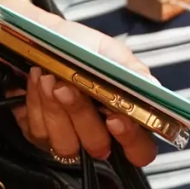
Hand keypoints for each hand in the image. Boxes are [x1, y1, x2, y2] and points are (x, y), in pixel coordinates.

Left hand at [0, 0, 160, 169]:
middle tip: (67, 86)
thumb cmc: (82, 47)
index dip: (130, 140)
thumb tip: (152, 88)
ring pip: (66, 145)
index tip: (115, 118)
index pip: (140, 151)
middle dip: (81, 114)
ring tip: (48, 77)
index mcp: (124, 117)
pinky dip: (37, 103)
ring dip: (55, 108)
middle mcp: (98, 135)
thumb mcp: (108, 52)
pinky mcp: (41, 136)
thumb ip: (131, 71)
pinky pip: (40, 132)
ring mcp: (68, 139)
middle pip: (99, 147)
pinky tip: (37, 80)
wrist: (41, 37)